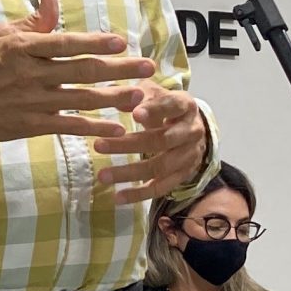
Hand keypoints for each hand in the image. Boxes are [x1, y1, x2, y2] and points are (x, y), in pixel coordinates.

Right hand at [0, 0, 161, 149]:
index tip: (121, 42)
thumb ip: (34, 18)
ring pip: (82, 99)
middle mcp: (33, 73)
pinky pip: (70, 126)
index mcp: (25, 47)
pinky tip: (117, 129)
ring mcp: (35, 101)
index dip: (95, 42)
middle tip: (147, 67)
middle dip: (119, 69)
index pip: (66, 43)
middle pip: (83, 70)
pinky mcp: (34, 125)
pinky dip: (94, 128)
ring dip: (113, 98)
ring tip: (140, 95)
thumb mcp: (3, 34)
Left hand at [92, 82, 210, 205]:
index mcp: (185, 106)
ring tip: (102, 176)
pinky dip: (139, 194)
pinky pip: (161, 188)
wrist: (193, 128)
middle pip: (162, 140)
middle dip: (129, 144)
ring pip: (160, 166)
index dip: (154, 109)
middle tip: (98, 145)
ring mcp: (189, 156)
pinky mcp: (183, 176)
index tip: (134, 114)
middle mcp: (192, 132)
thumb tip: (114, 96)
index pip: (172, 106)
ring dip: (129, 172)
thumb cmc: (166, 105)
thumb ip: (137, 93)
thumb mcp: (155, 92)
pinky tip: (117, 197)